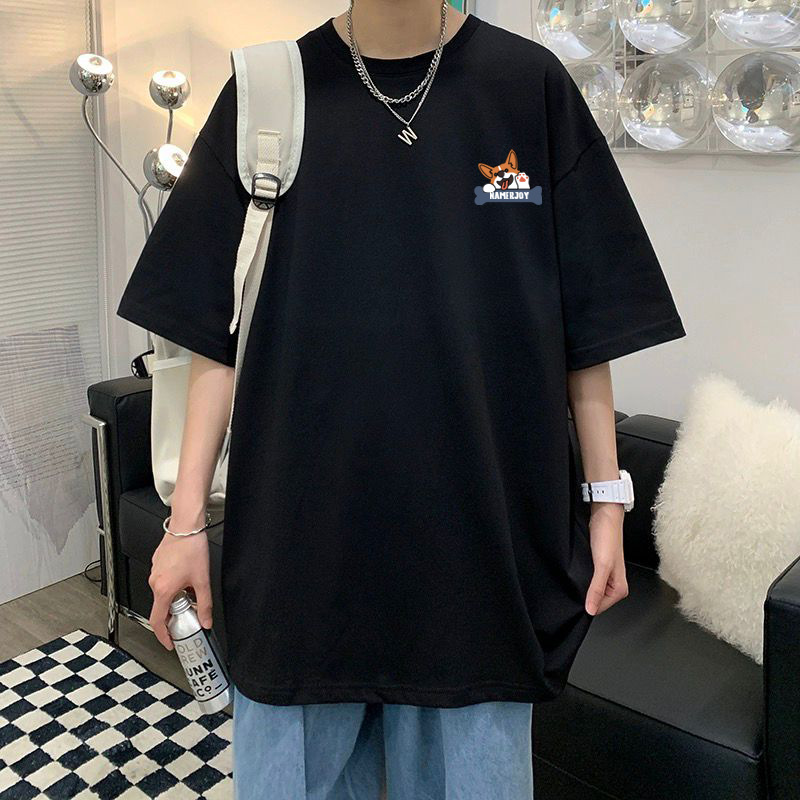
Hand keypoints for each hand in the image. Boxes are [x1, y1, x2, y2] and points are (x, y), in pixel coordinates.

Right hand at [148, 513, 211, 649]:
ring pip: (162, 593)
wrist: (186, 527)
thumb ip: (205, 604)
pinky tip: (185, 578)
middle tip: (187, 616)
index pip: (157, 621)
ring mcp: (154, 572)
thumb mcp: (203, 580)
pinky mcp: (157, 564)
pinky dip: (172, 586)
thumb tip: (206, 621)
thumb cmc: (192, 548)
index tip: (169, 642)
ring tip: (190, 592)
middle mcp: (155, 582)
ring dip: (174, 599)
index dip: (163, 635)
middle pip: (161, 607)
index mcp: (164, 590)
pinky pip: (162, 581)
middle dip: (173, 615)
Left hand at [585, 503, 628, 615]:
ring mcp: (605, 576)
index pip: (599, 608)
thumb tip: (591, 609)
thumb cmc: (607, 537)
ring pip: (590, 590)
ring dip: (582, 585)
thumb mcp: (601, 566)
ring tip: (578, 573)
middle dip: (584, 594)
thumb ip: (596, 589)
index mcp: (620, 589)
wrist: (603, 516)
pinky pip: (587, 580)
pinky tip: (578, 570)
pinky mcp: (597, 568)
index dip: (587, 603)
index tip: (577, 595)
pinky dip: (581, 577)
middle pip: (595, 600)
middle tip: (577, 581)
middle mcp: (614, 584)